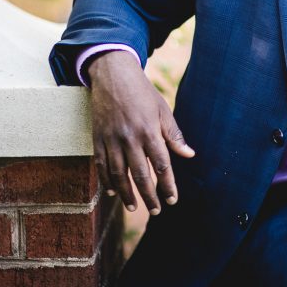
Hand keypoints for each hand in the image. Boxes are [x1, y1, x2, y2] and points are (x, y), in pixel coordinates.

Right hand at [88, 50, 194, 214]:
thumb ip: (174, 135)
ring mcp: (111, 139)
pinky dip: (105, 181)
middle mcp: (129, 138)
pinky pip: (100, 165)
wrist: (113, 75)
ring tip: (134, 207)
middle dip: (149, 196)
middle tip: (156, 211)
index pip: (161, 164)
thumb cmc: (142, 92)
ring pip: (118, 174)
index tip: (173, 199)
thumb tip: (189, 155)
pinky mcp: (97, 138)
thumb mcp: (163, 109)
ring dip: (126, 194)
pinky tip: (112, 192)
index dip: (167, 185)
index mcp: (149, 130)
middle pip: (140, 174)